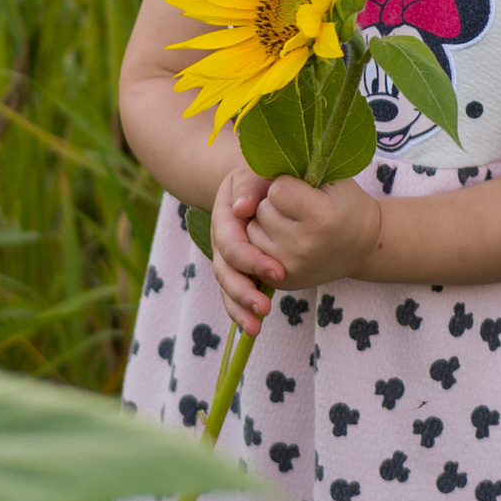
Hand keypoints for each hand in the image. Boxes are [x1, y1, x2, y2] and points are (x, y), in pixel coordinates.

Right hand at [210, 165, 282, 334]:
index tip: (278, 272)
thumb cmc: (264, 176)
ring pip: (228, 286)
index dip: (251, 259)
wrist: (262, 182)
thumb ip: (250, 186)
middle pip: (226, 270)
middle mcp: (223, 239)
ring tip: (257, 325)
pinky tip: (253, 328)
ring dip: (240, 307)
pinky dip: (240, 312)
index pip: (232, 242)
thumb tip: (243, 209)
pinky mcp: (240, 269)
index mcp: (227, 216)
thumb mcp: (256, 172)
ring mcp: (228, 257)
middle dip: (244, 291)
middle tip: (266, 307)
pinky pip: (234, 294)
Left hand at [245, 176, 382, 292]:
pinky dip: (263, 242)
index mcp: (319, 217)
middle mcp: (303, 246)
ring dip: (265, 223)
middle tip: (299, 208)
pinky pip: (253, 253)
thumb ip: (288, 175)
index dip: (287, 184)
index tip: (305, 189)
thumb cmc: (344, 202)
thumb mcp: (328, 178)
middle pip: (262, 210)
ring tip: (292, 223)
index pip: (276, 189)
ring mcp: (291, 268)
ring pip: (252, 231)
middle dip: (273, 203)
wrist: (363, 244)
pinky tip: (285, 239)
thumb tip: (236, 206)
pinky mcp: (282, 282)